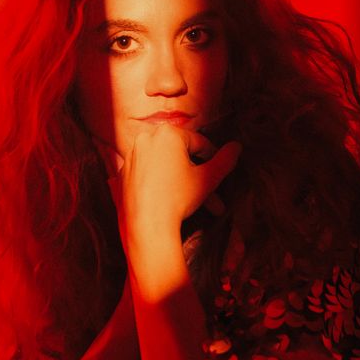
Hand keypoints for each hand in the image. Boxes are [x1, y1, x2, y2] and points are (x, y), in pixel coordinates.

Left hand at [99, 125, 240, 249]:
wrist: (147, 226)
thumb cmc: (179, 199)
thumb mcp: (208, 179)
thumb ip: (226, 160)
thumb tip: (237, 146)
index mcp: (168, 133)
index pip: (199, 143)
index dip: (213, 158)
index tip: (219, 171)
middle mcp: (146, 138)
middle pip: (179, 153)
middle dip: (195, 171)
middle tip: (207, 188)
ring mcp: (131, 155)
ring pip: (163, 163)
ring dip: (179, 177)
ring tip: (190, 197)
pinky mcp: (122, 172)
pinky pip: (147, 172)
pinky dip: (159, 181)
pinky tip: (168, 197)